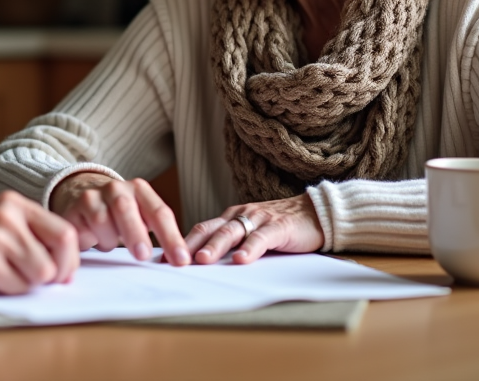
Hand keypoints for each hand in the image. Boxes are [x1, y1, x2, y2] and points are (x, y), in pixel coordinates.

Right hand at [0, 191, 79, 293]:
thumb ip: (27, 229)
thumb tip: (63, 262)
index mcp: (16, 204)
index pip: (64, 232)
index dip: (70, 259)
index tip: (63, 271)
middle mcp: (9, 218)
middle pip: (57, 258)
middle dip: (55, 276)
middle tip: (43, 282)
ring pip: (40, 275)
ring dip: (30, 283)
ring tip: (10, 277)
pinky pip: (17, 287)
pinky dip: (10, 290)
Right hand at [49, 172, 189, 265]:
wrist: (81, 195)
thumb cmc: (118, 216)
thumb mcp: (139, 218)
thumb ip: (156, 232)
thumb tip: (180, 260)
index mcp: (140, 190)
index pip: (159, 213)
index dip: (171, 237)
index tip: (180, 260)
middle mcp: (117, 188)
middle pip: (126, 208)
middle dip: (136, 233)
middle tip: (143, 256)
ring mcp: (95, 194)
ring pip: (102, 219)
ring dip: (109, 239)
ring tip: (109, 243)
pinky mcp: (77, 205)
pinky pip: (85, 226)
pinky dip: (93, 239)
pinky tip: (95, 241)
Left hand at [185, 194, 324, 264]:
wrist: (315, 213)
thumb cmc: (279, 227)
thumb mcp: (249, 233)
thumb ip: (230, 244)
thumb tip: (203, 266)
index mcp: (230, 217)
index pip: (201, 229)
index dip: (182, 244)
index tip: (164, 259)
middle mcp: (240, 215)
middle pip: (210, 229)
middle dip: (190, 246)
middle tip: (174, 261)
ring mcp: (258, 219)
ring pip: (231, 232)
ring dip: (215, 246)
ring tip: (202, 260)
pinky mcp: (278, 226)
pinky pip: (261, 237)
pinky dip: (250, 248)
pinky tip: (242, 259)